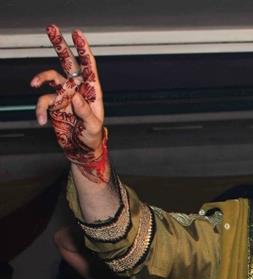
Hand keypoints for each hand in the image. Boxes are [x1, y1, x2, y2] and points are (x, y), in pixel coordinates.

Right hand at [31, 25, 107, 181]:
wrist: (81, 150)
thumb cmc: (93, 138)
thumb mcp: (93, 127)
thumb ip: (85, 112)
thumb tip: (74, 96)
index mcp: (92, 91)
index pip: (88, 67)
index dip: (83, 50)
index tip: (78, 34)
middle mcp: (77, 89)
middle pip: (68, 62)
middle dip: (60, 45)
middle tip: (51, 28)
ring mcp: (65, 95)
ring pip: (51, 77)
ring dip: (42, 78)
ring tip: (34, 83)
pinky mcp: (54, 105)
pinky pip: (43, 100)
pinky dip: (39, 110)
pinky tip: (41, 121)